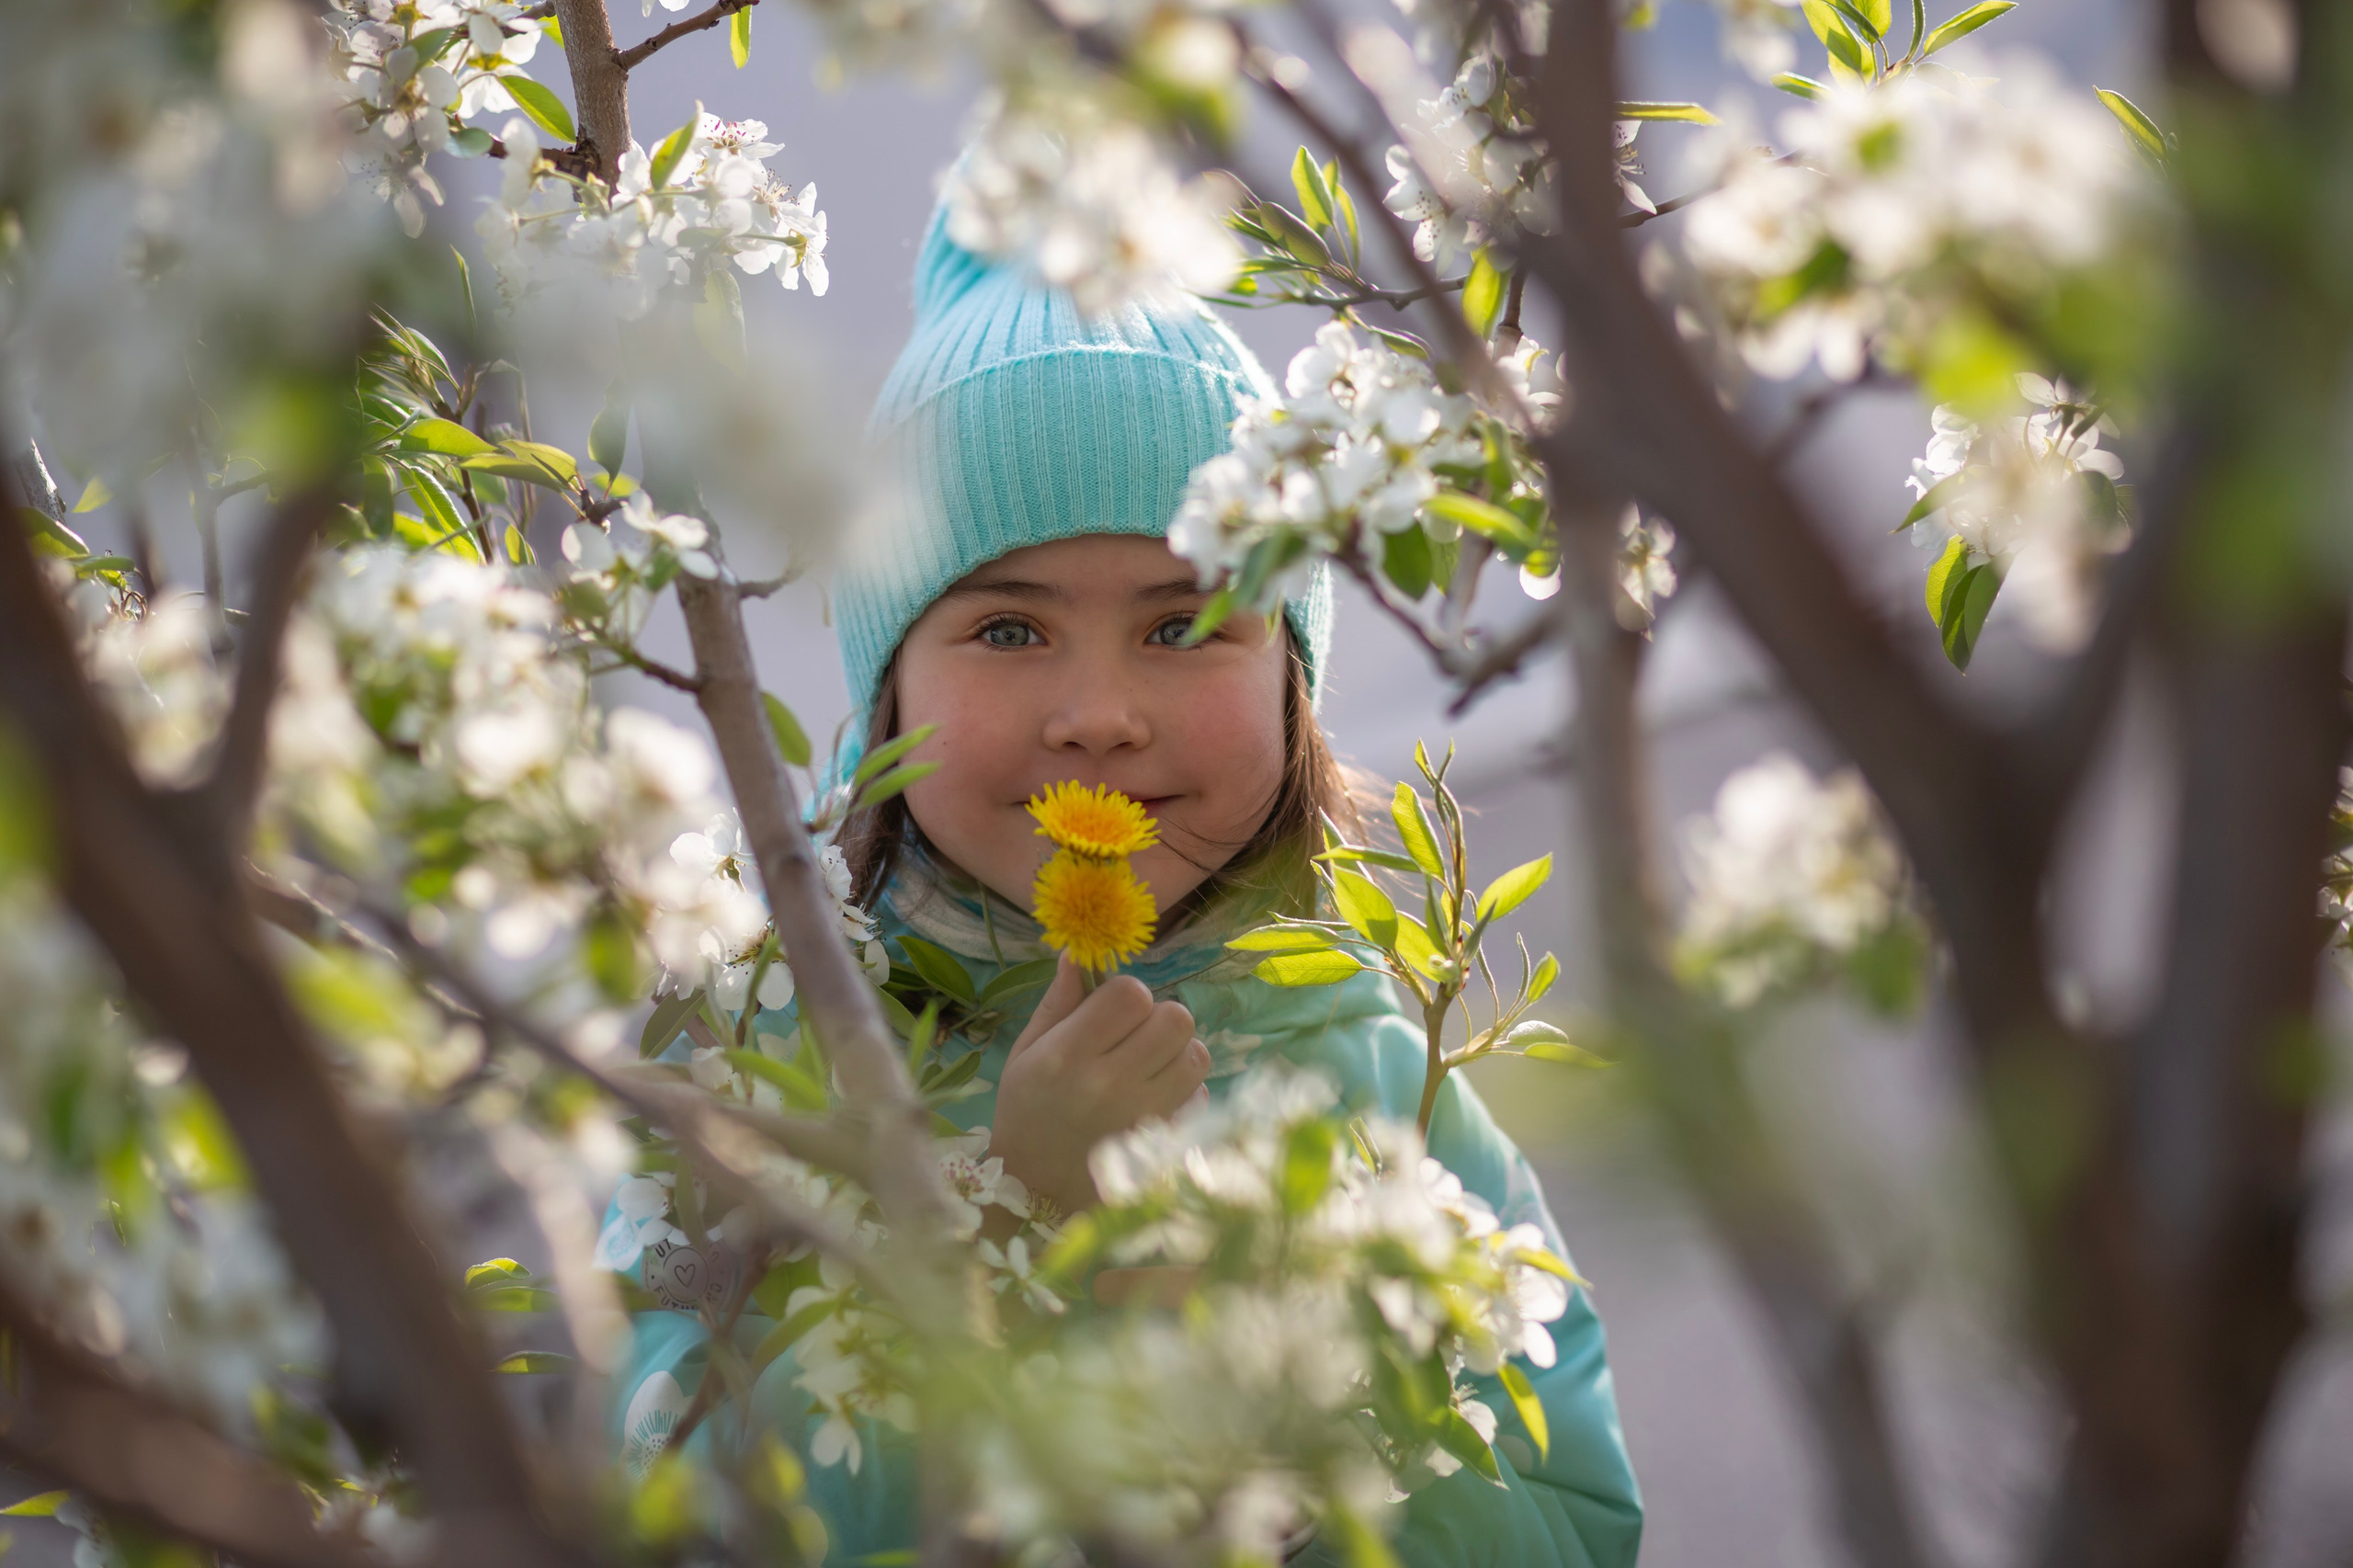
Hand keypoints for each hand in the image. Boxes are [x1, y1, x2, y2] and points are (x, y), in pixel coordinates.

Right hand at [988, 955, 1210, 1215]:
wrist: (1033, 1190)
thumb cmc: (1025, 1111)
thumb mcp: (1026, 1052)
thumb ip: (1058, 1002)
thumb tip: (1078, 952)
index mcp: (1069, 1056)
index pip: (1130, 994)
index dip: (1127, 994)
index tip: (1112, 1011)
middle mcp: (1111, 1084)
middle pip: (1176, 1018)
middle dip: (1159, 1018)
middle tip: (1135, 1037)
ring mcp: (1144, 1117)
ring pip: (1197, 1055)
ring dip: (1178, 1052)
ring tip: (1148, 1066)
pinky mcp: (1165, 1143)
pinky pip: (1201, 1095)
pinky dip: (1185, 1091)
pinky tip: (1154, 1100)